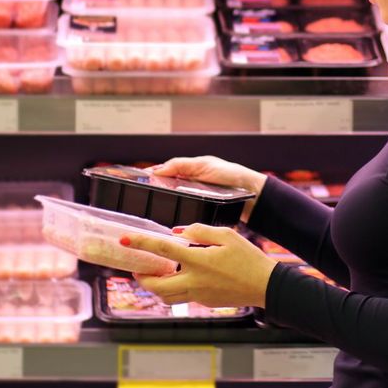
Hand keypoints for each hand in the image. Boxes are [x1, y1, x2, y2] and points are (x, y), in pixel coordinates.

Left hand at [125, 224, 276, 308]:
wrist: (265, 285)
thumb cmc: (249, 258)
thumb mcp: (226, 235)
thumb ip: (199, 231)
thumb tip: (178, 233)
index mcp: (198, 260)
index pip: (162, 249)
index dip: (141, 243)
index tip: (125, 240)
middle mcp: (194, 281)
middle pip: (155, 286)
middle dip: (141, 277)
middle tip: (139, 267)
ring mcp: (198, 295)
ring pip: (165, 297)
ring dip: (155, 286)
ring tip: (156, 274)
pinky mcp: (204, 302)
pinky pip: (181, 298)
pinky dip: (173, 289)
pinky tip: (179, 277)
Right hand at [149, 156, 266, 222]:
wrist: (251, 193)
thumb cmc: (230, 175)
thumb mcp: (203, 165)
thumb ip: (180, 165)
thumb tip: (156, 170)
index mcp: (189, 171)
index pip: (164, 173)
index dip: (151, 178)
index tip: (136, 183)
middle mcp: (190, 185)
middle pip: (166, 190)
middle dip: (154, 195)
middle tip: (139, 201)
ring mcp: (195, 200)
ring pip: (174, 204)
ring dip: (165, 208)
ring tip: (150, 213)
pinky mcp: (201, 213)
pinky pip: (185, 214)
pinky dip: (177, 216)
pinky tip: (169, 222)